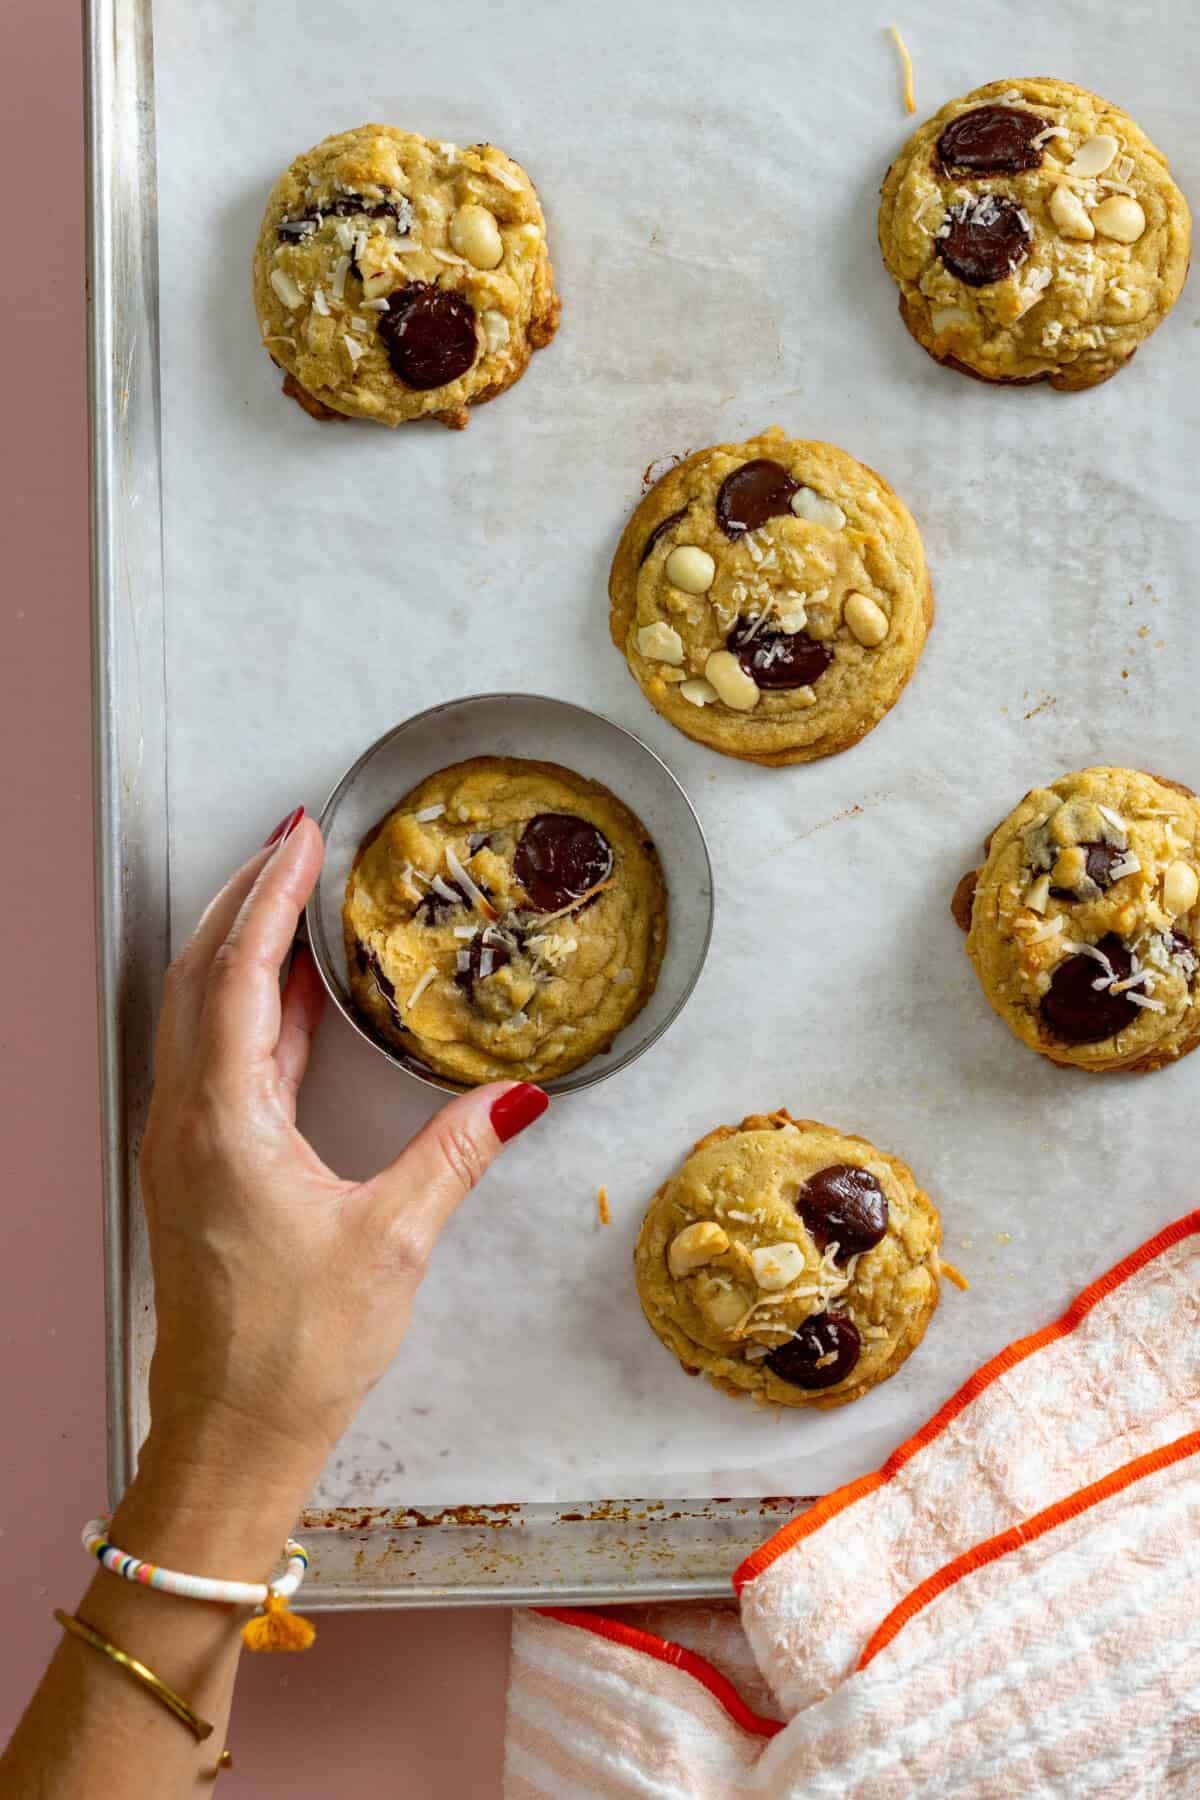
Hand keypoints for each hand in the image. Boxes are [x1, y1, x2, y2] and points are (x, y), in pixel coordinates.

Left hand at [136, 808, 547, 1522]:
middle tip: (296, 843)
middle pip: (201, 975)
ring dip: (244, 948)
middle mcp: (186, 1122)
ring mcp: (184, 1145)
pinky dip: (253, 1009)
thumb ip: (455, 1154)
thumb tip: (518, 1095)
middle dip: (246, 898)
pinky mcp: (198, 1168)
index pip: (239, 975)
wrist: (230, 1438)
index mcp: (223, 1125)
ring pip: (201, 1013)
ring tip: (297, 898)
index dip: (271, 896)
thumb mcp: (392, 1243)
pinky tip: (299, 999)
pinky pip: (216, 1058)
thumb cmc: (295, 1351)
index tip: (303, 836)